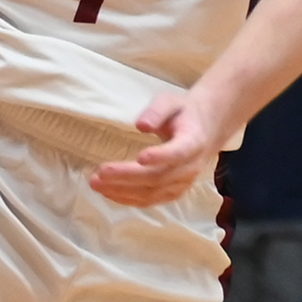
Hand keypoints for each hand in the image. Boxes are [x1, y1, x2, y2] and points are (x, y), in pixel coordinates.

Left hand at [92, 92, 221, 206]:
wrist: (205, 130)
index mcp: (194, 141)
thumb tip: (141, 125)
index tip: (140, 157)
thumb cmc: (183, 113)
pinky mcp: (173, 192)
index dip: (161, 156)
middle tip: (100, 172)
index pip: (179, 152)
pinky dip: (128, 198)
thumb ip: (157, 111)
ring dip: (122, 191)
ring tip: (96, 183)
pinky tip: (108, 192)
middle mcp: (190, 167)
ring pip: (152, 193)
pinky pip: (150, 200)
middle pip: (158, 176)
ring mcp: (182, 183)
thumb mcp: (171, 102)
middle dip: (127, 176)